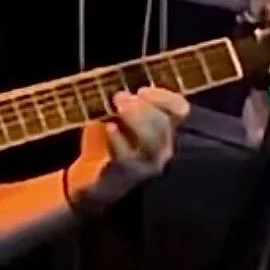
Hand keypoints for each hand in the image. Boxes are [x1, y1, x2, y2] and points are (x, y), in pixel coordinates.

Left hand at [65, 86, 189, 213]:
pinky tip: (109, 128)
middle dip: (142, 107)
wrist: (90, 179)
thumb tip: (125, 92)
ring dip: (134, 120)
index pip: (179, 109)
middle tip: (120, 98)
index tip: (141, 90)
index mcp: (165, 129)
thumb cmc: (107, 144)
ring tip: (117, 109)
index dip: (163, 97)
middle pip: (164, 123)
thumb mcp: (117, 118)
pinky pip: (128, 157)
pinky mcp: (128, 175)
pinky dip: (119, 140)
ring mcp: (148, 164)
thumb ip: (127, 104)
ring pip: (151, 141)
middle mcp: (163, 148)